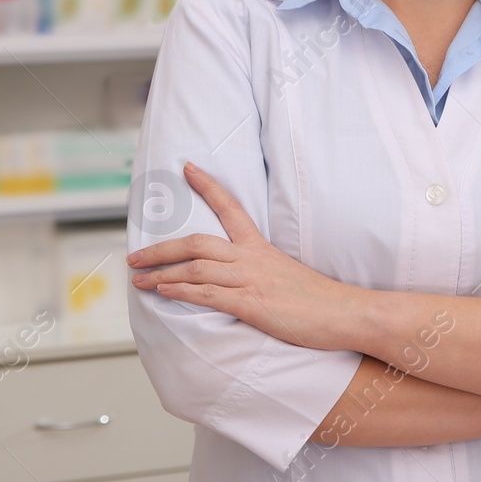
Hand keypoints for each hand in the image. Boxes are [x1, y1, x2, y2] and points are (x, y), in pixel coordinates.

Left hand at [128, 162, 360, 351]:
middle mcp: (251, 258)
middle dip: (160, 248)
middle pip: (196, 242)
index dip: (207, 186)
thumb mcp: (286, 275)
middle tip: (135, 256)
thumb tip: (241, 277)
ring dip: (161, 273)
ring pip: (195, 268)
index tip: (187, 168)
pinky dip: (181, 291)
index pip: (230, 207)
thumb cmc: (319, 300)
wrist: (345, 313)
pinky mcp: (251, 303)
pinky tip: (163, 292)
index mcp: (260, 247)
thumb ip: (260, 271)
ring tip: (138, 279)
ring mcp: (250, 280)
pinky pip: (208, 293)